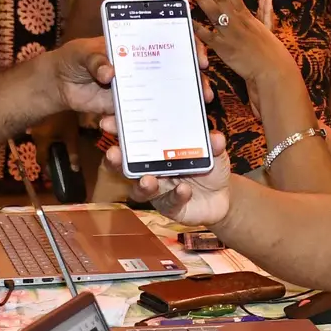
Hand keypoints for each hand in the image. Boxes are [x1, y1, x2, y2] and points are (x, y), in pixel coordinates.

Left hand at [54, 33, 211, 123]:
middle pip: (177, 69)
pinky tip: (170, 127)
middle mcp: (144, 65)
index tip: (199, 57)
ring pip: (167, 93)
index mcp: (138, 45)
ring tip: (197, 107)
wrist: (60, 83)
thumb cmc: (73, 58)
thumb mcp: (82, 53)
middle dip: (195, 79)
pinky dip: (158, 119)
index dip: (190, 47)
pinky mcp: (129, 107)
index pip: (171, 41)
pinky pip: (146, 113)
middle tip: (204, 89)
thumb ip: (95, 60)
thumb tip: (109, 73)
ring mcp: (139, 87)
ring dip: (184, 101)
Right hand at [108, 131, 233, 225]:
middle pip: (126, 166)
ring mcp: (158, 191)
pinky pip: (169, 203)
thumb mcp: (214, 152)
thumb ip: (213, 145)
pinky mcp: (169, 208)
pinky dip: (176, 196)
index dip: (118, 131)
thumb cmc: (208, 168)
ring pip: (141, 189)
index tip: (108, 122)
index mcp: (156, 151)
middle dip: (116, 161)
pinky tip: (183, 190)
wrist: (222, 197)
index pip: (133, 140)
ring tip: (148, 179)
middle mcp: (150, 170)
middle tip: (113, 153)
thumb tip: (215, 138)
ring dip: (143, 184)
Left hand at [184, 0, 298, 94]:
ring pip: (213, 11)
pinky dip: (198, 27)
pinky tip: (188, 17)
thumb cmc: (270, 50)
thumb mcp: (268, 27)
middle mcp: (237, 20)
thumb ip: (265, 10)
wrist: (271, 69)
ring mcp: (230, 33)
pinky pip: (207, 36)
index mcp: (246, 14)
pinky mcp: (223, 48)